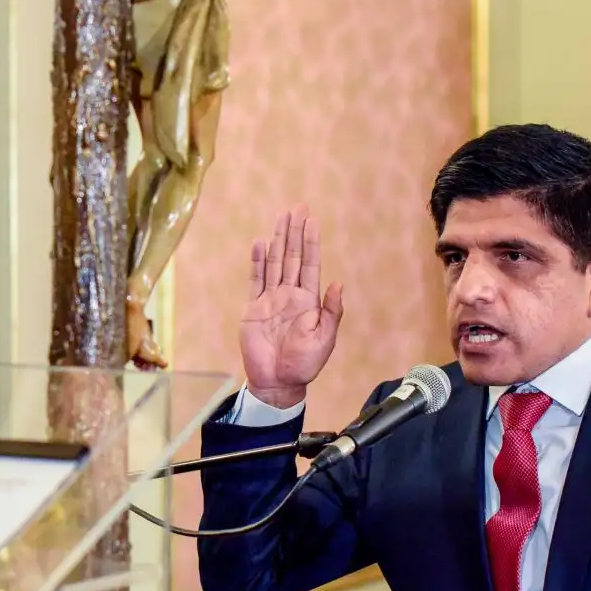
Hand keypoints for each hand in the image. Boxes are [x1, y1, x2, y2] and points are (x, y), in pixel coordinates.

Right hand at [240, 206, 343, 408]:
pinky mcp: (253, 308)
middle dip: (294, 232)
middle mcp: (289, 295)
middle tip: (297, 208)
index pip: (309, 264)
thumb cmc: (304, 364)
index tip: (312, 220)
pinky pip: (255, 280)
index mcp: (308, 301)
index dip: (310, 242)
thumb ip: (331, 311)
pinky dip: (257, 262)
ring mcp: (270, 300)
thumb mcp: (325, 339)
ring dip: (277, 240)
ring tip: (280, 217)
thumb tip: (338, 282)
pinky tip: (259, 243)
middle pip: (291, 257)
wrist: (277, 382)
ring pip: (274, 263)